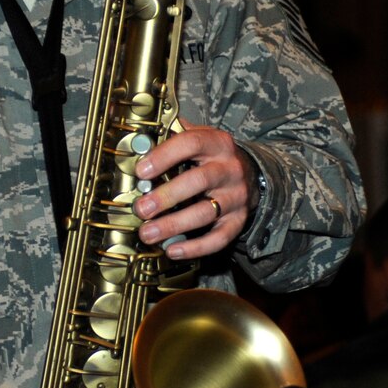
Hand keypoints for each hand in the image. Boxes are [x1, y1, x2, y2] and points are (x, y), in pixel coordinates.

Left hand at [133, 123, 256, 260]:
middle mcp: (230, 169)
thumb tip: (137, 143)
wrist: (250, 174)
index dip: (165, 156)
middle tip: (142, 208)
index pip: (192, 143)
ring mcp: (236, 196)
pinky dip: (195, 247)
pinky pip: (219, 238)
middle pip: (199, 181)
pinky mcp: (238, 220)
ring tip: (148, 233)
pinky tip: (172, 250)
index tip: (141, 171)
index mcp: (217, 143)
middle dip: (167, 196)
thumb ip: (172, 137)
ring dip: (174, 225)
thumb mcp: (199, 138)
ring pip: (206, 212)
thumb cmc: (212, 158)